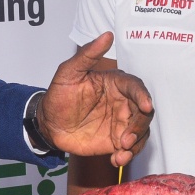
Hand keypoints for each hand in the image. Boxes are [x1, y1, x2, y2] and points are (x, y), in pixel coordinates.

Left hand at [41, 33, 152, 166]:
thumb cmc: (58, 95)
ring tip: (121, 152)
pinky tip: (116, 159)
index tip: (145, 105)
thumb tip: (107, 35)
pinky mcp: (116, 140)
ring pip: (141, 131)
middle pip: (143, 112)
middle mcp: (122, 102)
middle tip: (126, 138)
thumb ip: (88, 54)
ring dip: (136, 143)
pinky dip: (128, 155)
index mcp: (115, 84)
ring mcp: (121, 122)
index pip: (134, 87)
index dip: (142, 95)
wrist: (49, 125)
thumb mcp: (69, 72)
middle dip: (139, 125)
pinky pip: (130, 148)